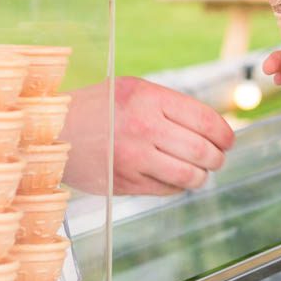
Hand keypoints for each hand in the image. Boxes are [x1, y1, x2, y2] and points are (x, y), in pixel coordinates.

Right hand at [65, 76, 234, 194]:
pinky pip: (168, 190)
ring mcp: (133, 158)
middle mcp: (143, 127)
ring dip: (202, 176)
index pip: (206, 121)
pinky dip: (178, 186)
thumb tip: (213, 128)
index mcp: (148, 98)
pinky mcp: (125, 182)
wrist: (52, 130)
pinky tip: (174, 178)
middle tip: (217, 158)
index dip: (225, 135)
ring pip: (189, 176)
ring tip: (200, 171)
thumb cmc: (99, 108)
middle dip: (217, 158)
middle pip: (203, 151)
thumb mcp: (132, 90)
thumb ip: (169, 105)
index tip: (228, 141)